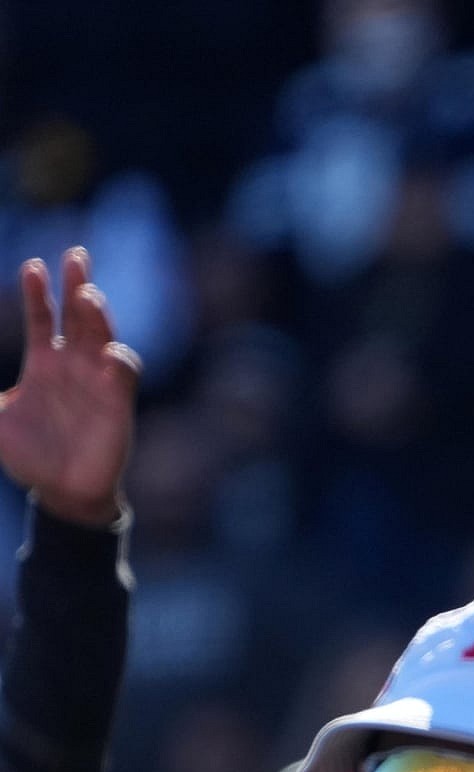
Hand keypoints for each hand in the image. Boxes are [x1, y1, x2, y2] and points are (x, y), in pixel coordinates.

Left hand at [0, 250, 140, 526]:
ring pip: (103, 335)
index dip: (39, 292)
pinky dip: (120, 360)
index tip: (32, 267)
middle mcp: (74, 365)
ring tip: (88, 296)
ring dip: (98, 315)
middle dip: (78, 284)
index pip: (44, 317)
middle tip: (76, 256)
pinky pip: (124, 373)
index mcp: (44, 363)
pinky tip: (109, 352)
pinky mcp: (118, 403)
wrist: (59, 491)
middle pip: (79, 315)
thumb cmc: (27, 455)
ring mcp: (98, 381)